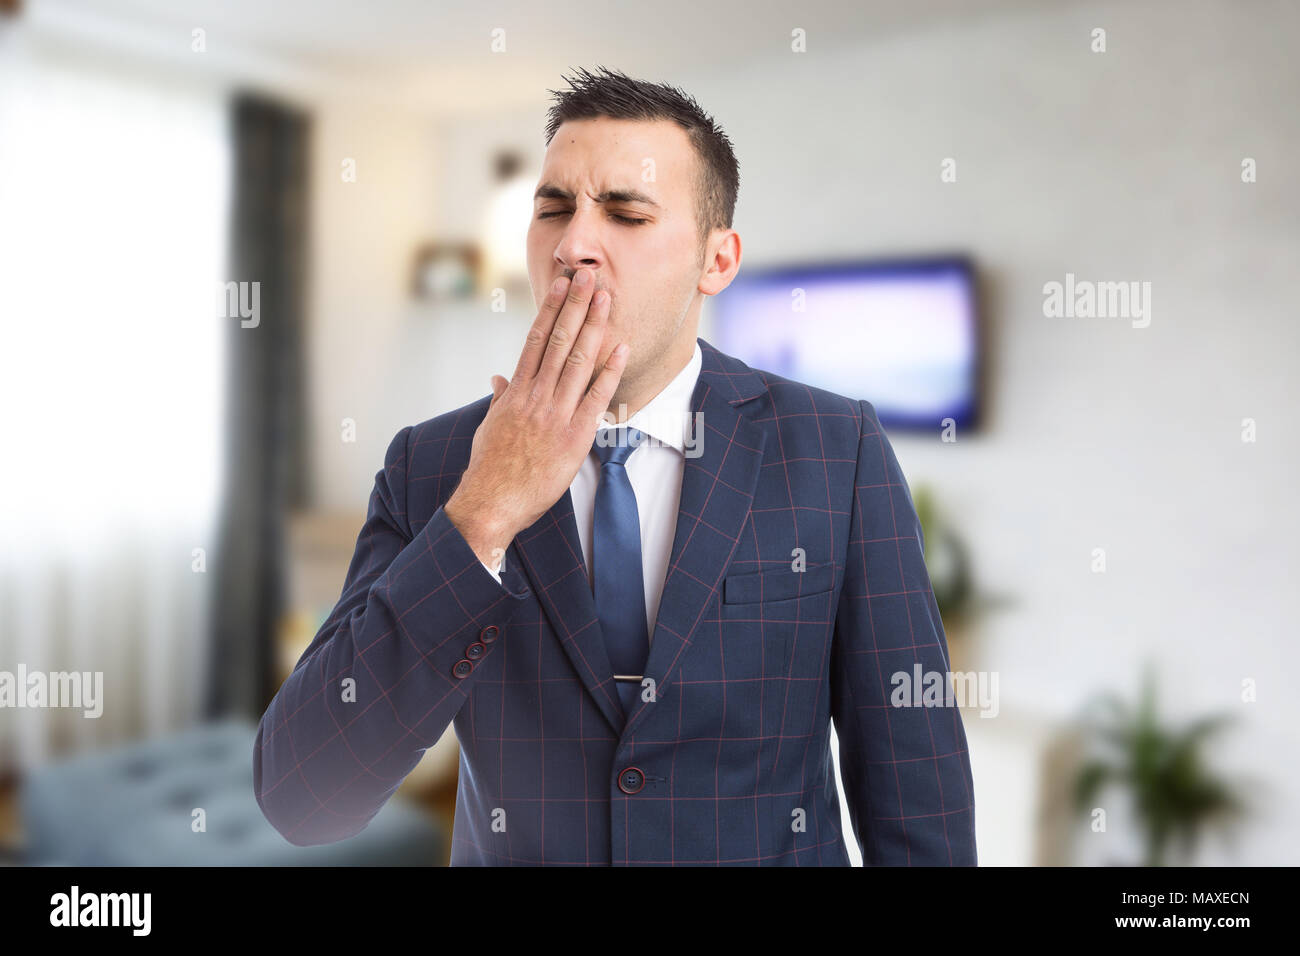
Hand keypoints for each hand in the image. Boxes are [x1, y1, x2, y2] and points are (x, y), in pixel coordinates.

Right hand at [445, 267, 627, 568]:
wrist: (492, 501)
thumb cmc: (490, 467)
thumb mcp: (490, 427)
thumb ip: (500, 399)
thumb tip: (500, 378)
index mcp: (517, 392)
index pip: (536, 340)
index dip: (551, 309)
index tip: (561, 284)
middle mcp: (536, 396)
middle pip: (559, 341)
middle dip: (576, 306)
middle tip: (590, 275)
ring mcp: (556, 414)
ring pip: (578, 361)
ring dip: (595, 327)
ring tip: (606, 299)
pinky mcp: (574, 436)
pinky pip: (596, 398)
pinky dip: (610, 372)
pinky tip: (621, 349)